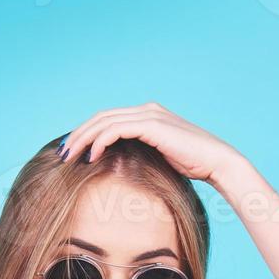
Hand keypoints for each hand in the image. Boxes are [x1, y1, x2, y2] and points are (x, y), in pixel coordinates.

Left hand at [58, 102, 245, 185]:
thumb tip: (119, 168)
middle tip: (61, 153)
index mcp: (148, 115)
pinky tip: (91, 157)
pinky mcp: (152, 124)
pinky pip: (117, 129)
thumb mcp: (161, 159)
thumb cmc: (193, 167)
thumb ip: (141, 155)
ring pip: (104, 122)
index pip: (108, 119)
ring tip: (69, 157)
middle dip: (78, 135)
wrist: (218, 163)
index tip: (71, 151)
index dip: (86, 133)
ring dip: (83, 139)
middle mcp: (147, 110)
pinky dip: (100, 141)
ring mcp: (150, 115)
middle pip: (101, 117)